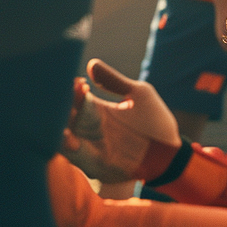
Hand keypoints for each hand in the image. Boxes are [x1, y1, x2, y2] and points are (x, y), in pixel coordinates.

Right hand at [62, 58, 180, 183]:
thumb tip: (91, 64)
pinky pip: (74, 157)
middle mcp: (88, 126)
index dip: (72, 90)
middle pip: (62, 115)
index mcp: (97, 108)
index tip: (80, 84)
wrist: (169, 154)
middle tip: (61, 101)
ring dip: (57, 129)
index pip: (74, 97)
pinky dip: (68, 148)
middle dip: (58, 109)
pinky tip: (69, 139)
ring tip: (61, 122)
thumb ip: (115, 82)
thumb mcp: (139, 95)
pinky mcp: (94, 163)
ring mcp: (89, 145)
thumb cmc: (155, 122)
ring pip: (62, 135)